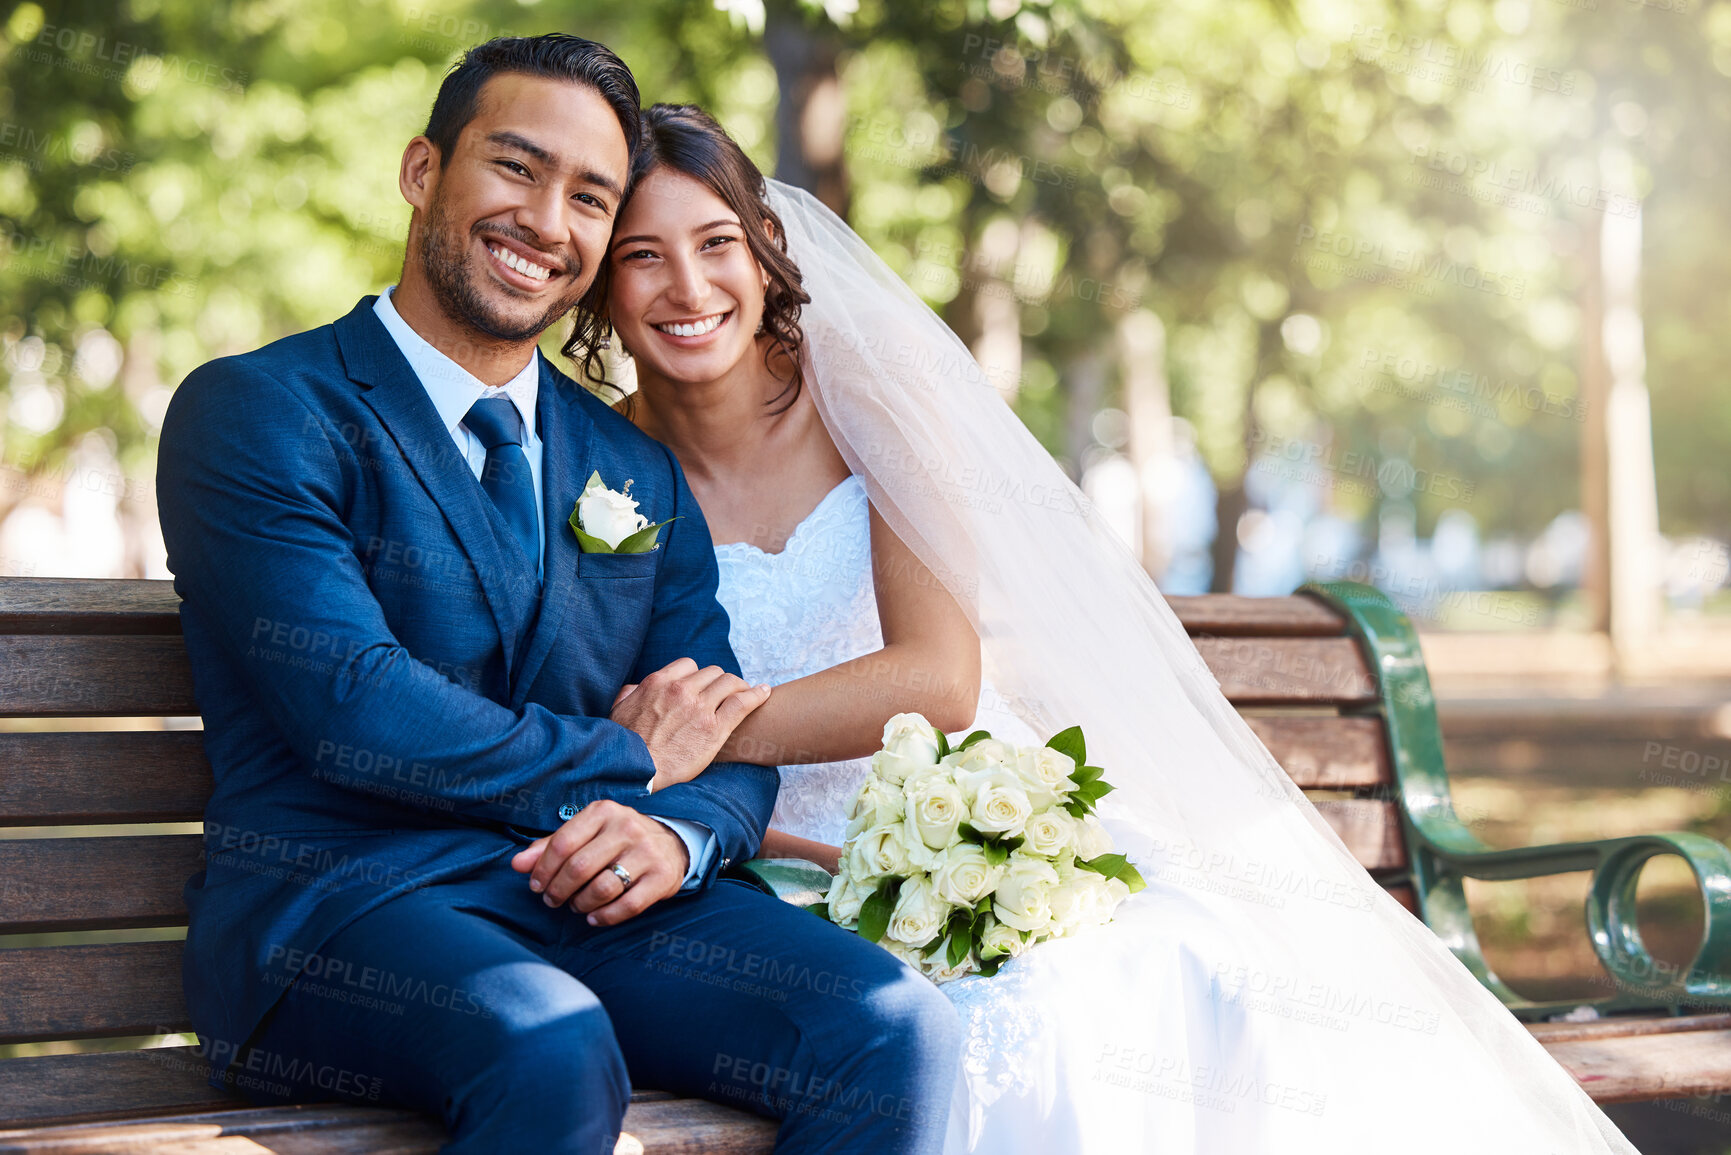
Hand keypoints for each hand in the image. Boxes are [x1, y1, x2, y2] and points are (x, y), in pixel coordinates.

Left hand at [510, 800, 688, 925]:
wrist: (671, 844)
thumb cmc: (616, 840)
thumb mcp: (586, 834)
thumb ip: (550, 847)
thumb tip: (517, 865)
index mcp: (603, 812)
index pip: (563, 843)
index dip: (543, 870)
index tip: (535, 886)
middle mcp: (627, 828)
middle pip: (579, 867)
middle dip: (558, 890)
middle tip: (552, 901)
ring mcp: (647, 852)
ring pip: (602, 888)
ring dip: (581, 904)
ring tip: (576, 906)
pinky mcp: (662, 877)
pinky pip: (628, 905)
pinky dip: (605, 917)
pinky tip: (594, 917)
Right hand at [610, 657, 770, 789]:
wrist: (637, 773)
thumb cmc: (625, 747)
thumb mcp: (619, 712)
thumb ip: (629, 694)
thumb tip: (635, 688)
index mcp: (658, 682)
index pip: (689, 665)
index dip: (698, 676)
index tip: (703, 687)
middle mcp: (681, 690)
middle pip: (713, 672)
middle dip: (720, 682)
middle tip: (726, 694)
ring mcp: (700, 708)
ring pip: (730, 682)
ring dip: (738, 687)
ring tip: (746, 694)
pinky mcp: (715, 728)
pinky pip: (742, 702)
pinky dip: (756, 695)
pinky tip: (764, 693)